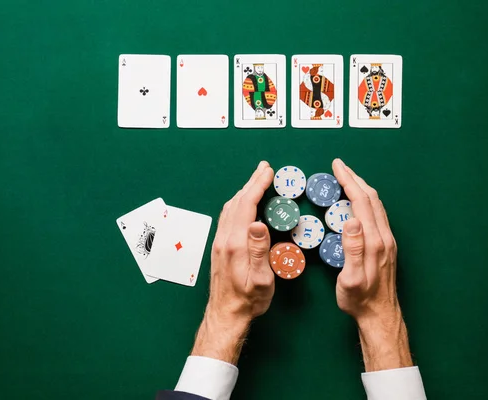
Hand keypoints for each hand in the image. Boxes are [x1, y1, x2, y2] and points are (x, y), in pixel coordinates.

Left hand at [191, 161, 274, 363]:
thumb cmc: (248, 299)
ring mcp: (219, 242)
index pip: (246, 206)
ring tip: (256, 180)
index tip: (268, 173)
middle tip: (264, 168)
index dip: (257, 186)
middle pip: (237, 202)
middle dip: (251, 183)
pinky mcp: (219, 247)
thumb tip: (258, 222)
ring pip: (230, 208)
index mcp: (235, 244)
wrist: (226, 314)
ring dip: (243, 191)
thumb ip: (259, 250)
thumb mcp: (261, 279)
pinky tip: (243, 203)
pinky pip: (227, 217)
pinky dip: (238, 203)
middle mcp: (224, 239)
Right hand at [332, 158, 412, 370]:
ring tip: (347, 178)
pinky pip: (376, 215)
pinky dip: (365, 201)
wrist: (379, 315)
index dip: (349, 182)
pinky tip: (357, 202)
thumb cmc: (360, 300)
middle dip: (355, 178)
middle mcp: (384, 238)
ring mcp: (387, 241)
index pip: (361, 203)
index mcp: (374, 242)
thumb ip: (352, 250)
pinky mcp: (386, 246)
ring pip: (376, 206)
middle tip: (339, 166)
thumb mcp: (350, 279)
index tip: (337, 167)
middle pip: (371, 199)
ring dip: (361, 188)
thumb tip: (351, 220)